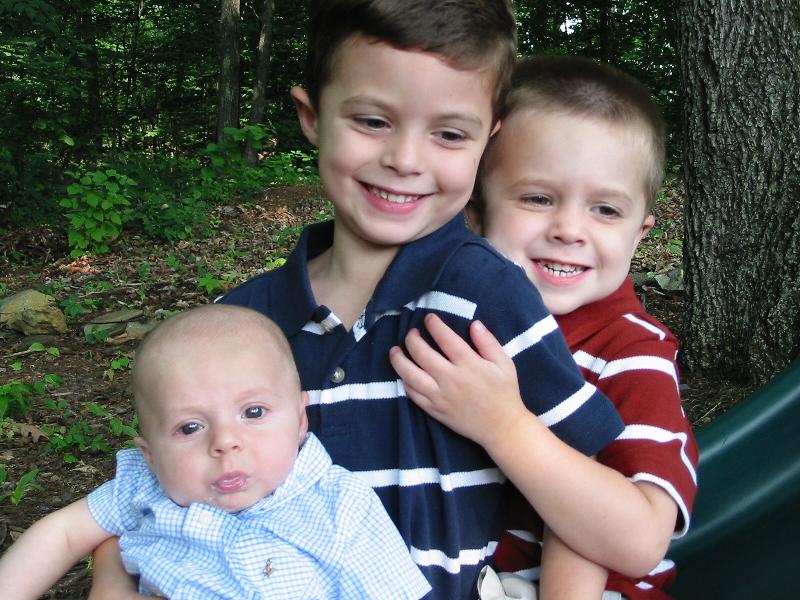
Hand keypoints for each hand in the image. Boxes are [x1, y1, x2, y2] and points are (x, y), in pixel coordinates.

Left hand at [389, 313, 528, 447]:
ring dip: (399, 360)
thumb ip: (488, 343)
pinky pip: (413, 394)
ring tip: (395, 351)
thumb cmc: (504, 392)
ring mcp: (440, 396)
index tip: (429, 318)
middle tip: (412, 332)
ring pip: (410, 375)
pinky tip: (403, 373)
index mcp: (469, 365)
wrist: (501, 427)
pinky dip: (404, 381)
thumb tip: (474, 324)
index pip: (445, 338)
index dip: (434, 325)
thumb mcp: (504, 364)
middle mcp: (451, 379)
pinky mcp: (434, 410)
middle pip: (422, 354)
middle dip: (412, 339)